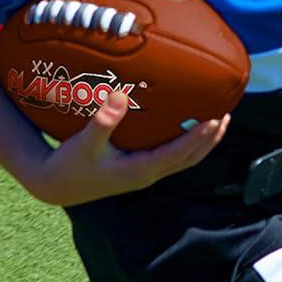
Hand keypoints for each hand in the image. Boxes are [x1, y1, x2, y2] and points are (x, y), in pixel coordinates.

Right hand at [25, 89, 228, 206]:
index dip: (199, 137)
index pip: (179, 153)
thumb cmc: (69, 165)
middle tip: (226, 116)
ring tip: (216, 123)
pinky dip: (185, 144)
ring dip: (201, 143)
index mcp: (140, 170)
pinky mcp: (137, 170)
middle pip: (189, 159)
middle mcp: (147, 175)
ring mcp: (144, 174)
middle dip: (209, 140)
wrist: (55, 185)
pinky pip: (170, 157)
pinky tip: (184, 128)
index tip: (216, 119)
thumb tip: (120, 95)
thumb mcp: (84, 143)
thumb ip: (103, 120)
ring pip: (182, 159)